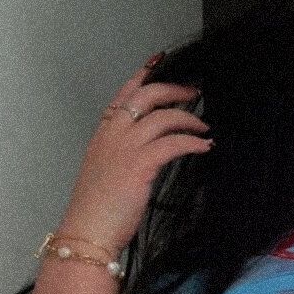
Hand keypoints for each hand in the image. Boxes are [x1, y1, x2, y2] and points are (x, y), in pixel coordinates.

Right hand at [60, 58, 212, 250]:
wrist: (88, 231)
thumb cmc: (98, 210)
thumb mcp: (106, 172)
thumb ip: (124, 154)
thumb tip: (151, 149)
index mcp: (103, 134)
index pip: (125, 94)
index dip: (143, 75)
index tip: (160, 62)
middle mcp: (113, 134)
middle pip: (147, 95)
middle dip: (174, 90)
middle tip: (194, 94)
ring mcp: (125, 147)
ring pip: (163, 117)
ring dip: (189, 120)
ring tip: (204, 128)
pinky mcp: (140, 164)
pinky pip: (173, 143)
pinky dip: (192, 142)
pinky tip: (204, 147)